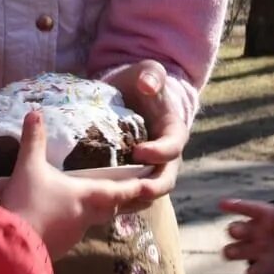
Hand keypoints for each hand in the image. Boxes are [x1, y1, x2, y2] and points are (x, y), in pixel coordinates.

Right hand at [2, 111, 158, 257]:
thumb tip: (34, 112)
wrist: (12, 244)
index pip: (123, 191)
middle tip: (131, 190)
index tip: (152, 183)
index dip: (138, 187)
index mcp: (88, 196)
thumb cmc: (28, 203)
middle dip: (123, 199)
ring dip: (100, 210)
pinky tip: (66, 216)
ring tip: (98, 199)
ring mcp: (75, 234)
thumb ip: (34, 140)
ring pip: (96, 220)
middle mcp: (88, 216)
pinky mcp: (62, 246)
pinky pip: (75, 230)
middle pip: (114, 207)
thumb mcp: (28, 167)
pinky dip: (77, 221)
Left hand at [110, 60, 187, 197]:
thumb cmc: (140, 82)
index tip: (138, 152)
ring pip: (148, 193)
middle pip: (165, 180)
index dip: (159, 153)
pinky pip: (129, 195)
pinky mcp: (132, 176)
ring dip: (134, 200)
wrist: (127, 95)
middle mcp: (166, 156)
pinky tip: (100, 202)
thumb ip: (151, 74)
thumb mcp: (147, 71)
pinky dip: (119, 201)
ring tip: (113, 202)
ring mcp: (149, 169)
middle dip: (151, 188)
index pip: (173, 147)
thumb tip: (147, 85)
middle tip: (132, 190)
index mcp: (173, 132)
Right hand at [219, 189, 273, 273]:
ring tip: (234, 252)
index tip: (223, 204)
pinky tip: (255, 271)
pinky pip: (251, 271)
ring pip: (233, 250)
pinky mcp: (260, 268)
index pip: (247, 207)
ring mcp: (254, 250)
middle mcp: (254, 232)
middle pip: (235, 229)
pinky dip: (253, 271)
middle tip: (239, 231)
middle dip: (235, 230)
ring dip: (233, 251)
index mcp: (264, 215)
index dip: (234, 205)